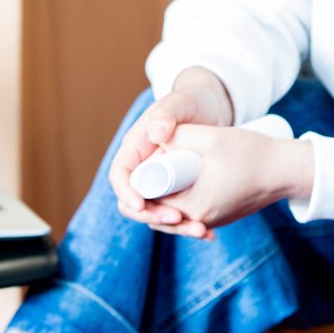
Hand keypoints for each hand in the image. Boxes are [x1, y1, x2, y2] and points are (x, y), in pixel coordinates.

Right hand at [109, 68, 233, 227]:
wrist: (213, 107)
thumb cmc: (190, 100)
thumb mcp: (179, 102)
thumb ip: (166, 113)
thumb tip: (155, 135)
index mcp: (136, 148)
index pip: (120, 176)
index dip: (126, 193)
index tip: (141, 205)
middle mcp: (145, 167)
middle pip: (137, 201)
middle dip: (153, 215)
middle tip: (177, 219)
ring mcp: (162, 180)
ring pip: (159, 212)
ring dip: (176, 226)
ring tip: (200, 230)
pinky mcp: (180, 190)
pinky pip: (179, 212)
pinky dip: (190, 223)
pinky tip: (209, 232)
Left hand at [121, 123, 314, 239]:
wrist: (287, 170)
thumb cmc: (253, 154)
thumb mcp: (212, 137)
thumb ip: (179, 135)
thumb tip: (153, 134)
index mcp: (195, 206)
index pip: (152, 199)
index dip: (142, 180)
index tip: (145, 158)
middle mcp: (201, 220)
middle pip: (160, 209)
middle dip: (150, 189)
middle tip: (150, 161)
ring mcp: (211, 220)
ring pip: (174, 211)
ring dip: (165, 194)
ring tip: (163, 169)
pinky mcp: (219, 215)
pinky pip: (190, 211)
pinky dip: (181, 199)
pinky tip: (181, 181)